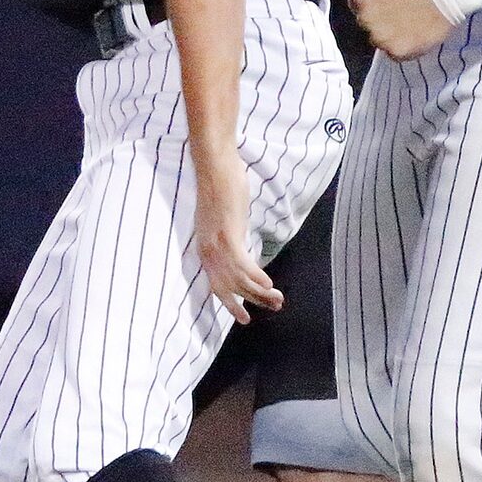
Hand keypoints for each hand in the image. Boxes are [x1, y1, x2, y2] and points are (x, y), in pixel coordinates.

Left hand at [194, 161, 280, 322]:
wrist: (214, 165)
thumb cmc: (219, 184)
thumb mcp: (220, 217)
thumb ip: (228, 233)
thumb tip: (240, 242)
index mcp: (204, 246)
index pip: (215, 283)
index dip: (230, 301)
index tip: (243, 316)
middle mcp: (207, 250)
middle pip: (227, 288)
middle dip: (249, 302)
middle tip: (271, 308)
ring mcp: (216, 244)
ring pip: (238, 280)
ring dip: (259, 293)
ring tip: (277, 301)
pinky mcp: (228, 235)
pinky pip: (242, 266)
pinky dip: (256, 278)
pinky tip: (269, 284)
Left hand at [350, 0, 456, 59]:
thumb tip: (365, 7)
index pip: (357, 9)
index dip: (374, 9)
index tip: (388, 6)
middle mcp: (365, 16)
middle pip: (368, 27)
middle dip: (382, 23)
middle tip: (403, 14)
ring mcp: (379, 35)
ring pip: (380, 42)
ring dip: (392, 37)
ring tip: (411, 23)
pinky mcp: (395, 50)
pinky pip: (394, 55)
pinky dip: (405, 48)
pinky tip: (416, 34)